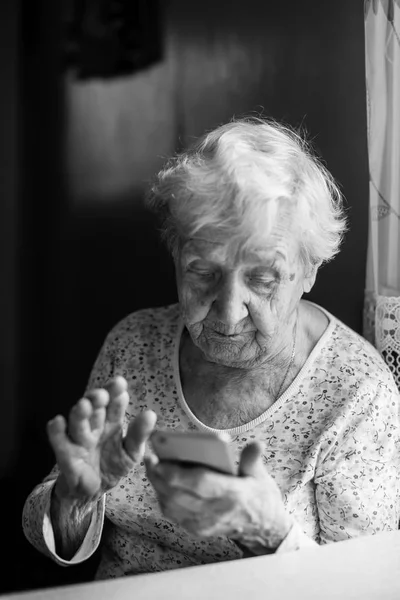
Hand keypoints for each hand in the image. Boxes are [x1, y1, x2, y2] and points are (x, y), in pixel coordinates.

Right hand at [47, 376, 156, 502]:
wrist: (95, 491)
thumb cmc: (113, 465)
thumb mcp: (131, 451)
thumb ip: (139, 434)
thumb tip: (150, 414)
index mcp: (111, 422)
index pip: (114, 404)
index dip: (115, 393)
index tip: (120, 384)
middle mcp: (94, 426)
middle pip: (94, 408)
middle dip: (97, 399)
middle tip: (102, 394)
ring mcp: (80, 439)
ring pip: (78, 422)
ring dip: (80, 414)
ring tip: (84, 405)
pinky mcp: (67, 455)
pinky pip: (60, 442)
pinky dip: (56, 432)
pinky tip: (57, 422)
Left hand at [145, 442, 292, 552]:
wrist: (264, 530)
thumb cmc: (260, 497)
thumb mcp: (261, 476)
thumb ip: (253, 460)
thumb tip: (257, 444)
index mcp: (234, 495)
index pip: (201, 484)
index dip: (179, 473)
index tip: (162, 460)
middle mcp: (217, 511)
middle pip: (180, 495)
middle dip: (160, 477)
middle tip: (150, 458)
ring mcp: (205, 524)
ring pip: (172, 506)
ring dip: (158, 486)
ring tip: (152, 466)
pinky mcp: (198, 530)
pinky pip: (174, 514)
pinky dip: (163, 497)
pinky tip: (159, 482)